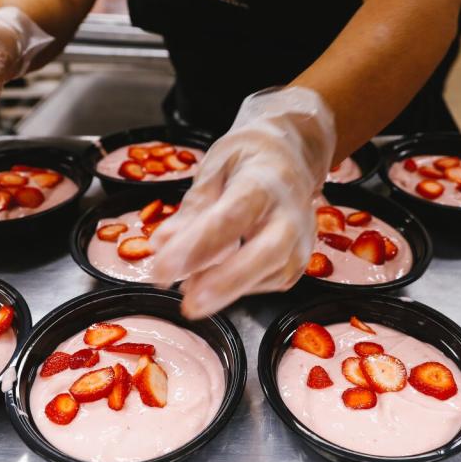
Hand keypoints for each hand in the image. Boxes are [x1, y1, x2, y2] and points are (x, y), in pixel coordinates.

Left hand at [150, 87, 335, 317]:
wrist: (292, 156)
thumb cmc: (248, 159)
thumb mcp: (215, 167)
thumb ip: (191, 209)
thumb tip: (160, 246)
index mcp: (265, 181)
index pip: (231, 216)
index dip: (195, 246)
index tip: (161, 270)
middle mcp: (291, 212)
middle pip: (268, 252)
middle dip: (227, 281)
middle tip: (189, 305)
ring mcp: (300, 239)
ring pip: (271, 273)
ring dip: (226, 290)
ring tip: (188, 294)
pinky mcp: (298, 261)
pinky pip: (268, 280)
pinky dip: (236, 287)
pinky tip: (210, 283)